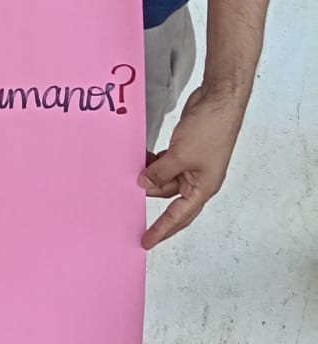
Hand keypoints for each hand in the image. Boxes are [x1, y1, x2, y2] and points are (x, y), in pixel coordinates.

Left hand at [139, 87, 245, 248]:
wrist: (219, 102)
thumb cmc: (209, 131)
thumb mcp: (180, 156)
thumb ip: (160, 172)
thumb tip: (143, 184)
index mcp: (203, 188)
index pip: (178, 217)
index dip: (161, 230)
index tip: (145, 242)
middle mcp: (199, 180)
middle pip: (170, 197)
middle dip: (150, 195)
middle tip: (126, 202)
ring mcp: (193, 165)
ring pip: (165, 178)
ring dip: (149, 176)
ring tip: (129, 174)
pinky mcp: (186, 150)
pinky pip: (166, 163)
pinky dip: (154, 162)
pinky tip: (140, 158)